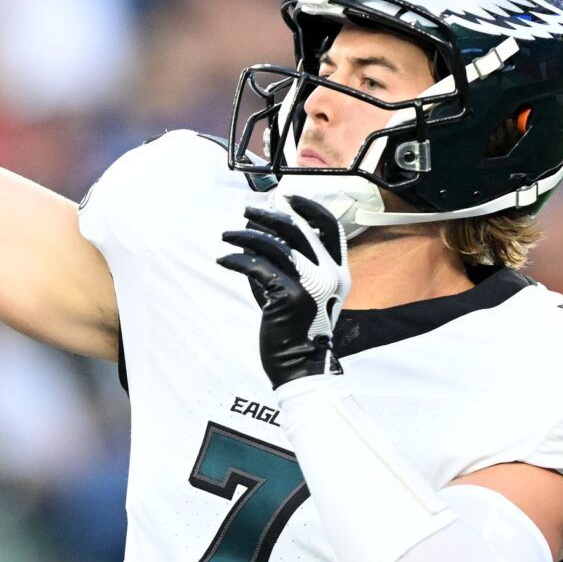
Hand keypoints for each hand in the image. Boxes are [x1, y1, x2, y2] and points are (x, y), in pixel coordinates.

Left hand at [217, 195, 350, 388]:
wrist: (301, 364)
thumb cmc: (297, 326)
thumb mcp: (305, 290)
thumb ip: (289, 262)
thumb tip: (259, 230)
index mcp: (339, 271)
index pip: (329, 226)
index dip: (308, 207)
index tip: (286, 197)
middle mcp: (330, 274)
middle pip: (297, 229)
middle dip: (268, 215)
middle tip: (246, 211)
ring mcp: (311, 284)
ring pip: (274, 245)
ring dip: (245, 235)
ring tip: (226, 236)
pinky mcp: (289, 296)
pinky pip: (256, 266)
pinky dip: (235, 259)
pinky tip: (223, 259)